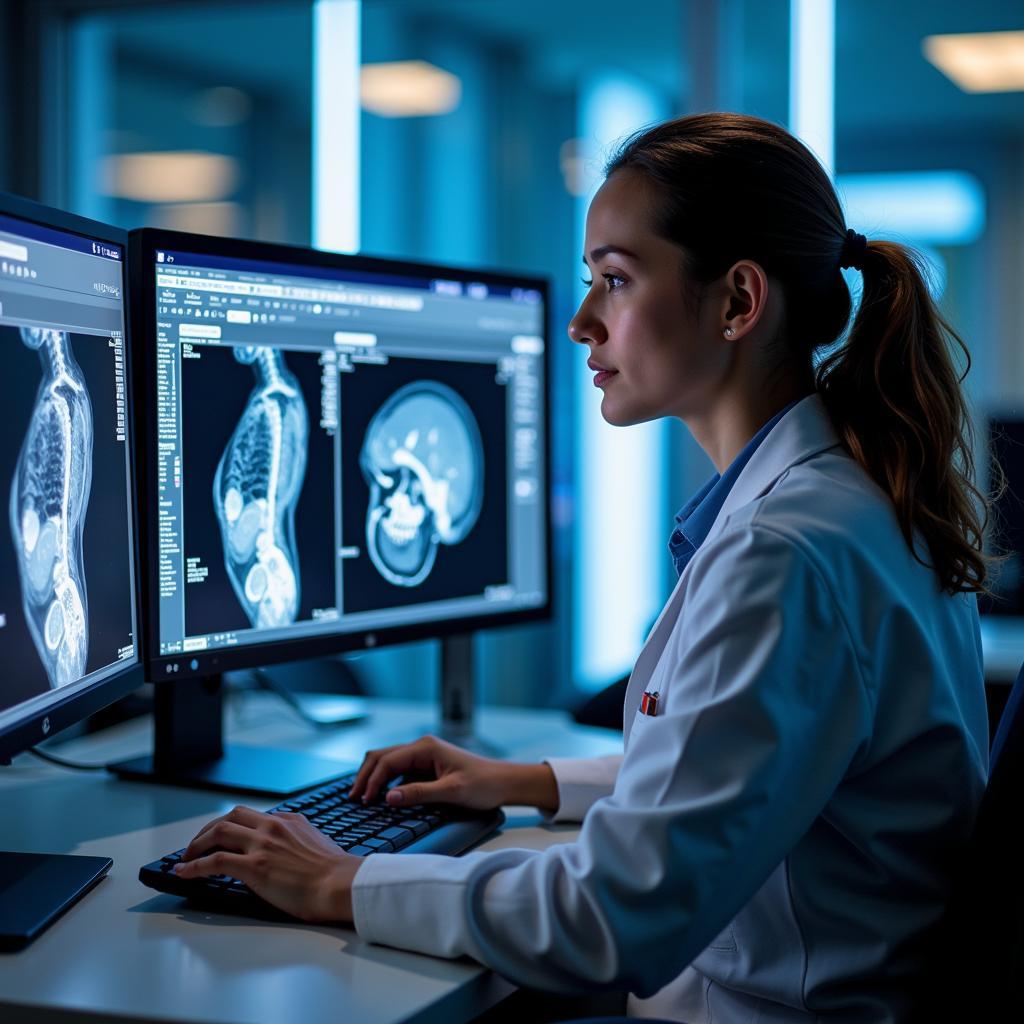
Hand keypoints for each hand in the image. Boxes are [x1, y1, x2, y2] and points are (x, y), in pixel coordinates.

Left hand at [174, 806, 360, 922]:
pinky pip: (215, 861)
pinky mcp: (254, 866)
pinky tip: (184, 872)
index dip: (233, 826)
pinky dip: (194, 865)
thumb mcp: (317, 844)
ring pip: (219, 831)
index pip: (254, 816)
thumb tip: (287, 853)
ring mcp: (262, 844)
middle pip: (232, 815)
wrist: (340, 884)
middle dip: (210, 829)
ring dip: (198, 843)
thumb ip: (298, 842)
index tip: (224, 837)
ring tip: (187, 856)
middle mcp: (273, 826)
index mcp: (290, 820)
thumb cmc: (335, 874)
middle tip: (199, 843)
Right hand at [348, 734, 510, 810]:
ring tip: (361, 798)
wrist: (504, 783)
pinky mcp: (426, 768)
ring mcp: (423, 757)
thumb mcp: (451, 791)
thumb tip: (388, 798)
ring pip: (387, 762)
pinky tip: (381, 798)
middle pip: (381, 756)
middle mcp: (421, 748)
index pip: (387, 761)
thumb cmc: (483, 784)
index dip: (372, 781)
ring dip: (373, 778)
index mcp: (425, 747)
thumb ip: (419, 793)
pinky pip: (399, 772)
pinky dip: (386, 783)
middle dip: (365, 776)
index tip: (363, 801)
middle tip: (353, 798)